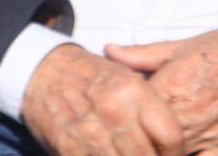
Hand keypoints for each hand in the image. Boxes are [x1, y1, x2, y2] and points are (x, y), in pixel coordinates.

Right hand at [24, 43, 189, 155]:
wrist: (41, 71)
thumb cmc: (89, 76)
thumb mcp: (126, 77)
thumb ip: (151, 108)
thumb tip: (174, 144)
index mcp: (135, 91)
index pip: (172, 137)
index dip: (175, 153)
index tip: (169, 154)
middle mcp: (116, 111)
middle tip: (148, 154)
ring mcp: (92, 132)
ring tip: (123, 152)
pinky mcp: (71, 148)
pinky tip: (105, 154)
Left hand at [104, 28, 217, 154]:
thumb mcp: (178, 46)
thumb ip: (141, 55)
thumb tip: (108, 51)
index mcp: (172, 85)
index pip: (134, 112)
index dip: (121, 119)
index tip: (112, 122)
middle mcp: (189, 112)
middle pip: (149, 140)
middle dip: (137, 141)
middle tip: (125, 140)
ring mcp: (210, 133)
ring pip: (174, 155)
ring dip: (159, 152)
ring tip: (147, 147)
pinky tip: (179, 155)